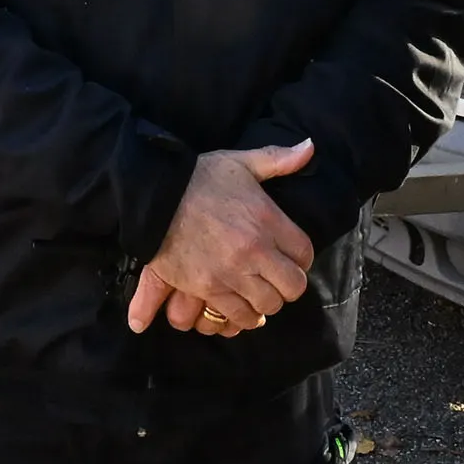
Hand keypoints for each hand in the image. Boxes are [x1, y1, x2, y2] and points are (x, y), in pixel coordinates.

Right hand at [125, 141, 316, 335]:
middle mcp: (255, 250)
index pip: (304, 253)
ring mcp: (231, 272)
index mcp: (268, 220)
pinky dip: (243, 316)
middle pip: (292, 286)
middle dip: (287, 284)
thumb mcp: (239, 162)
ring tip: (257, 293)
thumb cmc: (197, 178)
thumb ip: (277, 159)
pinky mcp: (207, 288)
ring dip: (265, 302)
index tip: (290, 257)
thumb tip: (310, 147)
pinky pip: (238, 315)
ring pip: (267, 305)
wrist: (153, 197)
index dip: (301, 259)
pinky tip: (240, 307)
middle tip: (275, 278)